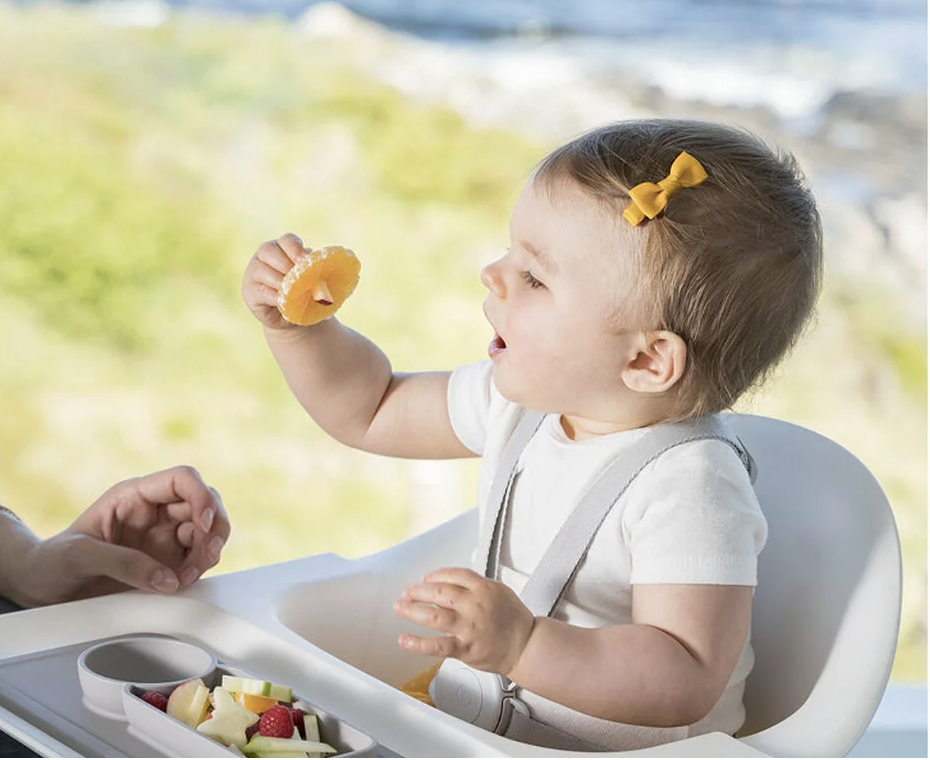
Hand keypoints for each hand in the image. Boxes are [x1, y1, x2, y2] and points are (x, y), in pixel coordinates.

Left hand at [24, 466, 228, 604]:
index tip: (202, 525)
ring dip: (210, 551)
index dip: (201, 497)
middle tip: (204, 556)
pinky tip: (182, 582)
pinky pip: (201, 558)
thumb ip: (122, 563)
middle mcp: (157, 512)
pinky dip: (201, 569)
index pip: (182, 480)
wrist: (46, 587)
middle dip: (213, 529)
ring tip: (187, 575)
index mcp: (135, 495)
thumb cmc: (54, 561)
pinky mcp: (170, 561)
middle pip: (206, 503)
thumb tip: (167, 579)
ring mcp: (166, 536)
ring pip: (210, 530)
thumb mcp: (78, 556)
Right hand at [242, 233, 307, 330]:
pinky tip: (285, 301)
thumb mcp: (314, 282)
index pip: (287, 240)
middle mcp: (264, 256)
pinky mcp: (249, 292)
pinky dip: (274, 296)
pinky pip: (260, 291)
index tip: (306, 260)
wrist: (295, 317)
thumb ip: (315, 274)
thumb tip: (319, 269)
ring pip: (260, 269)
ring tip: (293, 291)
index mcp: (283, 248)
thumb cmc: (307, 295)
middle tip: (299, 277)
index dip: (296, 248)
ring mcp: (253, 273)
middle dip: (285, 263)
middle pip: (268, 249)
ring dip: (279, 280)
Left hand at [393, 567, 534, 675]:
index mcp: (483, 588)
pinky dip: (418, 643)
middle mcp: (474, 606)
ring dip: (412, 610)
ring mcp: (468, 628)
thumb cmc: (513, 619)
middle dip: (417, 591)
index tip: (425, 579)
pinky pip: (437, 646)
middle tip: (406, 592)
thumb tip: (446, 585)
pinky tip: (405, 639)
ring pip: (434, 617)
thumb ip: (474, 586)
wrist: (526, 645)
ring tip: (400, 607)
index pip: (452, 575)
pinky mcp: (465, 649)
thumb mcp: (498, 590)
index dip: (434, 576)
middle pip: (438, 593)